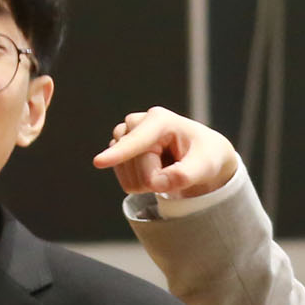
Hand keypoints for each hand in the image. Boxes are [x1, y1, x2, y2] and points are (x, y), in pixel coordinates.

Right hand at [93, 107, 240, 200]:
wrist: (200, 156)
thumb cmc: (205, 156)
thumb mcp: (206, 166)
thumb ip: (185, 176)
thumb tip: (158, 183)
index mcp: (160, 120)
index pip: (137, 141)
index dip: (119, 153)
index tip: (98, 162)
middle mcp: (136, 123)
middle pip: (135, 165)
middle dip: (156, 177)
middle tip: (176, 167)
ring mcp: (124, 136)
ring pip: (126, 175)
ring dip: (148, 182)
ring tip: (166, 168)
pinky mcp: (119, 150)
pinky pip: (124, 180)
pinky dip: (141, 184)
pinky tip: (154, 170)